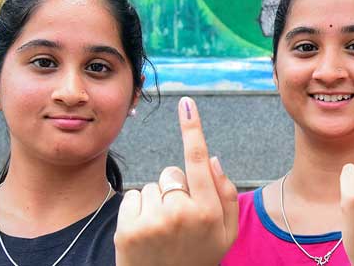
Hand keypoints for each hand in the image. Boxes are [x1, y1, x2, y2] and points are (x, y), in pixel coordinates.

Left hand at [114, 97, 237, 265]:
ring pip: (151, 186)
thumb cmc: (197, 259)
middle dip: (173, 189)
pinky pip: (132, 198)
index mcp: (208, 212)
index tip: (186, 103)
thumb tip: (213, 159)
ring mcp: (153, 222)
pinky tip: (144, 234)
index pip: (198, 160)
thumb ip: (225, 195)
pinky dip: (136, 212)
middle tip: (177, 221)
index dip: (192, 129)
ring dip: (154, 203)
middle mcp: (181, 213)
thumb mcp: (226, 234)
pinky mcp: (128, 229)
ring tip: (160, 231)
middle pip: (171, 174)